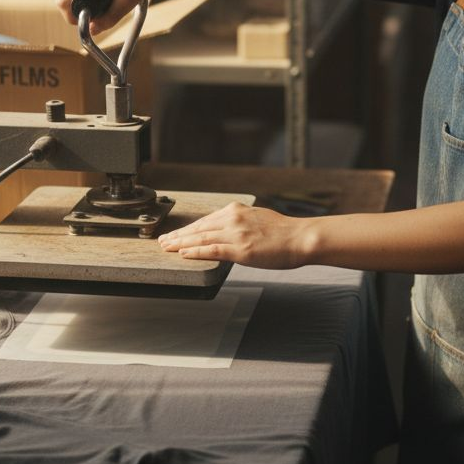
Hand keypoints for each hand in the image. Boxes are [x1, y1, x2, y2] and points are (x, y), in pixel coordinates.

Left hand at [157, 203, 315, 269]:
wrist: (300, 238)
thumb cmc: (284, 232)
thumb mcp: (257, 219)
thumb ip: (239, 223)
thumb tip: (226, 232)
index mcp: (236, 210)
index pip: (205, 221)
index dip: (187, 229)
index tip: (175, 234)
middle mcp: (233, 218)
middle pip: (198, 228)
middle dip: (178, 236)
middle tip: (162, 241)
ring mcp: (235, 233)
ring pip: (200, 238)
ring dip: (180, 244)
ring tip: (167, 248)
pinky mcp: (240, 249)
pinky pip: (211, 250)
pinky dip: (195, 251)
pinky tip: (183, 253)